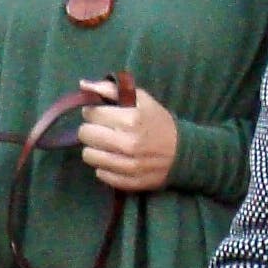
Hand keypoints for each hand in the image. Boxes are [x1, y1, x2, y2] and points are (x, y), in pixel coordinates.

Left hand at [76, 79, 179, 194]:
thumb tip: (83, 85)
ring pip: (88, 155)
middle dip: (91, 129)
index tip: (101, 114)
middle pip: (85, 134)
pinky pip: (100, 173)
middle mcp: (126, 143)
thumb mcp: (141, 99)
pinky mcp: (127, 182)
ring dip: (95, 148)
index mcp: (130, 119)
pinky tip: (115, 159)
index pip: (91, 114)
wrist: (183, 153)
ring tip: (107, 145)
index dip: (93, 112)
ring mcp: (127, 165)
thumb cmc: (159, 122)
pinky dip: (104, 166)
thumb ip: (111, 89)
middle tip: (102, 129)